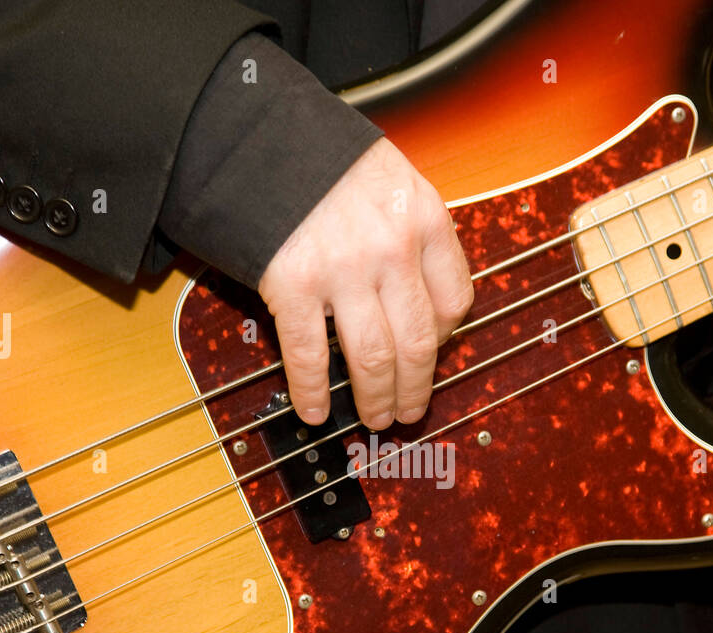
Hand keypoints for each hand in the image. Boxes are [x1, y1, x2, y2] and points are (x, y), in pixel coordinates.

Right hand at [257, 137, 474, 429]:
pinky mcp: (291, 283)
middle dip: (416, 388)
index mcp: (423, 218)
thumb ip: (413, 232)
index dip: (446, 339)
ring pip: (373, 358)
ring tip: (375, 419)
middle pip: (418, 341)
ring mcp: (342, 269)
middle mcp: (391, 248)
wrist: (258, 134)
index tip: (433, 353)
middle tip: (410, 411)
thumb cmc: (325, 160)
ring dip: (376, 399)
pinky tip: (314, 411)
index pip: (455, 300)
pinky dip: (312, 391)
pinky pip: (309, 355)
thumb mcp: (392, 178)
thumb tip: (425, 301)